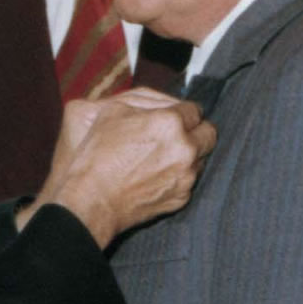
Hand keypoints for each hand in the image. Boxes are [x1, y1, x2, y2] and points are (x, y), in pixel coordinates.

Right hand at [23, 88, 215, 245]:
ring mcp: (186, 175)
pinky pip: (190, 180)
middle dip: (196, 130)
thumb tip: (164, 106)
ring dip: (190, 153)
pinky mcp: (182, 197)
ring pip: (202, 158)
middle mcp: (185, 148)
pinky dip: (179, 175)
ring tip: (165, 155)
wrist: (93, 200)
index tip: (175, 116)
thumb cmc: (97, 155)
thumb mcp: (113, 112)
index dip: (182, 111)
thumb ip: (145, 103)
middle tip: (180, 133)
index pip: (194, 110)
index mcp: (170, 123)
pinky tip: (159, 174)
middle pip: (209, 133)